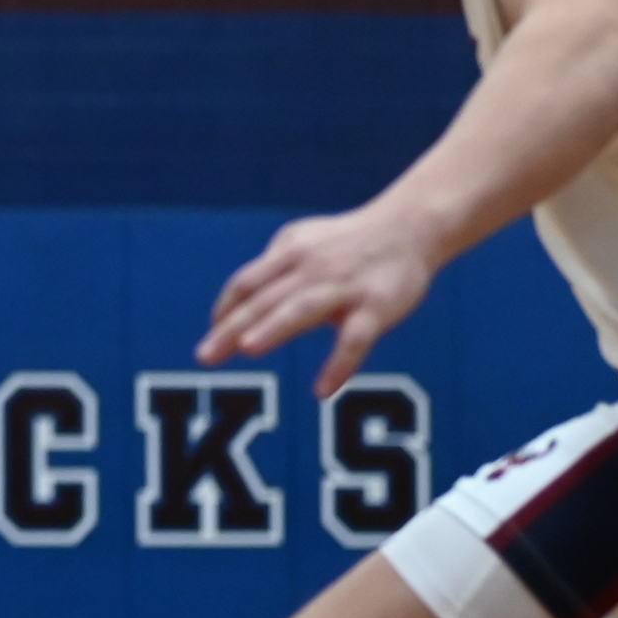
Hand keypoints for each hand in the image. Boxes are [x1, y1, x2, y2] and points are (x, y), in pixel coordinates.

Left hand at [198, 202, 438, 396]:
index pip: (247, 283)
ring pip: (303, 308)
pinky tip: (322, 391)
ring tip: (247, 348)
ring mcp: (345, 287)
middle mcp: (313, 269)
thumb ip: (270, 266)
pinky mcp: (377, 306)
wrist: (412, 226)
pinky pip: (355, 338)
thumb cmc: (349, 240)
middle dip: (232, 328)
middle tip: (205, 357)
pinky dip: (339, 364)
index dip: (226, 308)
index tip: (211, 333)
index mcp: (291, 254)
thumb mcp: (303, 240)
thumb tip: (234, 301)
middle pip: (265, 299)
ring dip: (274, 327)